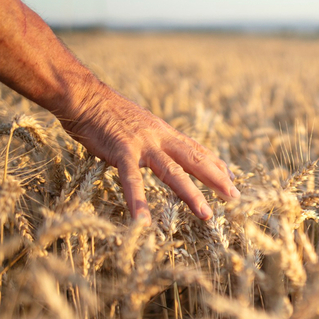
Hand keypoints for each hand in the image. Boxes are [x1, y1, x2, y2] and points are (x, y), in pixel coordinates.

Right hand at [61, 83, 237, 223]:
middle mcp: (159, 137)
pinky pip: (132, 180)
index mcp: (163, 132)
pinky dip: (138, 201)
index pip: (195, 149)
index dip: (215, 164)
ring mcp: (142, 144)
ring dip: (190, 194)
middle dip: (216, 179)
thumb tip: (167, 149)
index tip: (231, 178)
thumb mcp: (140, 123)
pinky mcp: (121, 152)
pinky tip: (143, 222)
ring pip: (172, 171)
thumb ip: (155, 138)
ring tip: (206, 214)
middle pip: (194, 159)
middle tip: (235, 197)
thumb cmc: (107, 112)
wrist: (84, 96)